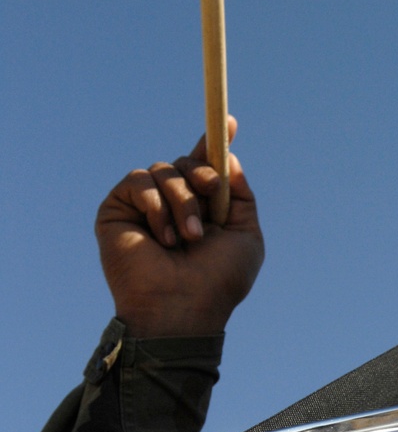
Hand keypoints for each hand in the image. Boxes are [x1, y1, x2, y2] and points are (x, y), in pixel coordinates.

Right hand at [95, 117, 264, 337]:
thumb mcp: (246, 236)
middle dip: (203, 173)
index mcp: (203, 209)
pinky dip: (155, 204)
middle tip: (211, 194)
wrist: (183, 308)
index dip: (215, 142)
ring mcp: (144, 206)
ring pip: (164, 169)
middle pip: (187, 161)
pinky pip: (138, 180)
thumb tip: (228, 157)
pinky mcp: (117, 209)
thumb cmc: (218, 281)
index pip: (206, 167)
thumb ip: (241, 195)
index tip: (229, 122)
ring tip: (187, 237)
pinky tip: (162, 237)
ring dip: (182, 200)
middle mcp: (172, 204)